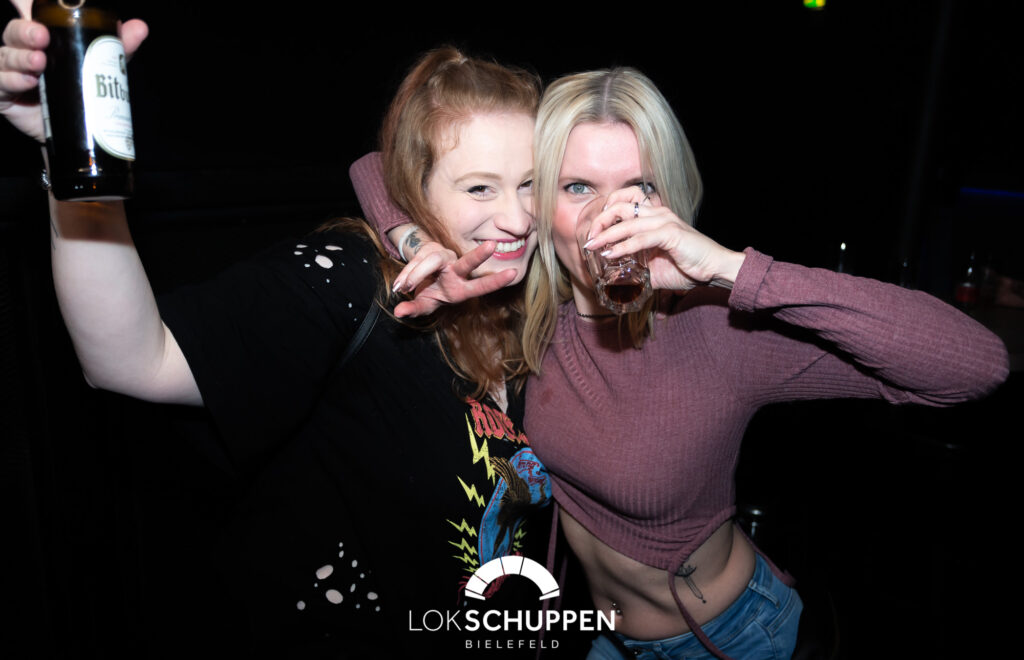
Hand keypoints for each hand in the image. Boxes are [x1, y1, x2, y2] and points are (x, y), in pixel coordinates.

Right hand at [1, 1, 147, 141]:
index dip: (24, 3)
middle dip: (25, 32)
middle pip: (14, 32)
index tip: (33, 7)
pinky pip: (1, 83)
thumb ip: (118, 47)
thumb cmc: (82, 89)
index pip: (27, 12)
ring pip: (5, 56)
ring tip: (38, 61)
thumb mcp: (102, 65)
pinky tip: (27, 81)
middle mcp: (21, 49)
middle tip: (42, 36)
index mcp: (40, 36)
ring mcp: (10, 70)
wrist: (76, 131)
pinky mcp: (4, 94)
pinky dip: (12, 80)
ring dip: (20, 58)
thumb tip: (139, 27)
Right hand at [392, 240, 516, 317]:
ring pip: (431, 262)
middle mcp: (456, 270)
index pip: (480, 285)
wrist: (419, 275)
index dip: (496, 281)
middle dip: (478, 256)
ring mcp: (444, 258)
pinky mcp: (430, 249)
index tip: (514, 273)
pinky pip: (416, 262)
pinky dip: (407, 274)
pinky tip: (399, 284)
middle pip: (467, 263)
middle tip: (492, 246)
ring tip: (400, 287)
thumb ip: (414, 309)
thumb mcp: (424, 305)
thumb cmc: (429, 294)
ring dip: (414, 275)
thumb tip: (399, 312)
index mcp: (461, 288)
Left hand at [582, 187, 744, 290]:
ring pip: (627, 222)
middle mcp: (658, 213)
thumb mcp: (656, 268)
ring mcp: (664, 221)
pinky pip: (640, 238)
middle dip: (599, 221)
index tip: (592, 232)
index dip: (604, 213)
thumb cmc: (688, 266)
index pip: (624, 202)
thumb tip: (616, 281)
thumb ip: (637, 269)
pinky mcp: (670, 233)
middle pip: (620, 206)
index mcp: (654, 215)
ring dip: (606, 234)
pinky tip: (611, 254)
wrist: (714, 268)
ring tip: (592, 246)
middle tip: (588, 240)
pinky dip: (623, 246)